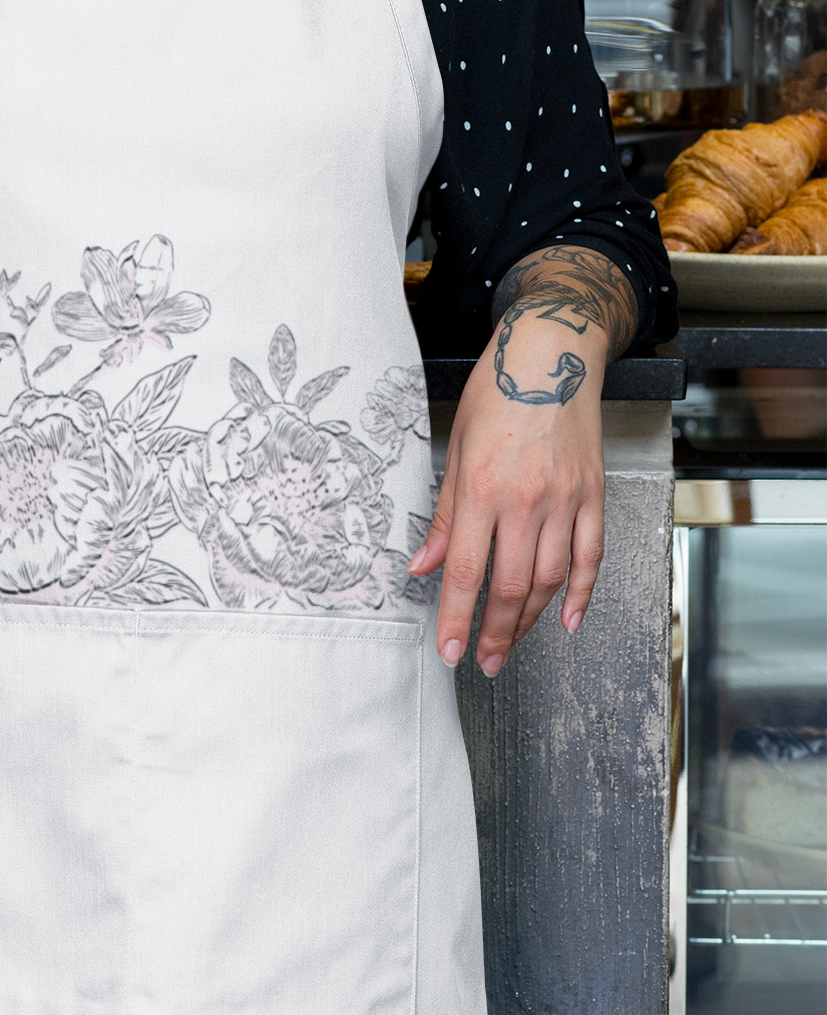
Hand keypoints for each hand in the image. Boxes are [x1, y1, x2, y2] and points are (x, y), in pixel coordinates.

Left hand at [408, 247, 634, 675]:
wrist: (553, 354)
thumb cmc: (496, 392)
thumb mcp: (454, 446)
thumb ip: (442, 513)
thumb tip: (421, 565)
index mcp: (482, 487)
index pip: (465, 570)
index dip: (456, 618)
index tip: (449, 651)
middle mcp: (526, 499)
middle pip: (511, 586)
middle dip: (494, 632)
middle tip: (482, 660)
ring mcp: (565, 499)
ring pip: (551, 580)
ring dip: (530, 620)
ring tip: (511, 643)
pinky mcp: (594, 495)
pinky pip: (591, 556)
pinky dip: (582, 594)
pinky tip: (570, 620)